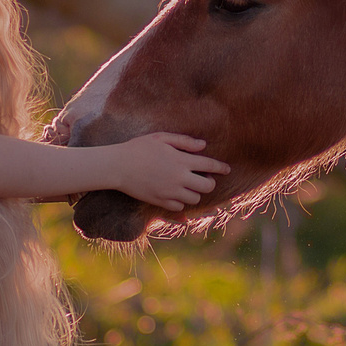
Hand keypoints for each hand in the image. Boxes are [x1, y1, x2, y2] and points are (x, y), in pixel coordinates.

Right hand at [105, 133, 228, 211]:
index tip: (227, 169)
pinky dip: (182, 201)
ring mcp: (171, 192)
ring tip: (189, 185)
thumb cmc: (138, 148)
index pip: (210, 165)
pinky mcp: (161, 201)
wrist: (118, 166)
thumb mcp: (161, 138)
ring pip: (195, 198)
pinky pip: (180, 207)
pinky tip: (177, 194)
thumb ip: (184, 141)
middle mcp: (179, 178)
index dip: (221, 167)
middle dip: (210, 182)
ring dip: (195, 192)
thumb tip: (203, 145)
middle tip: (204, 177)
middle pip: (207, 186)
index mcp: (181, 160)